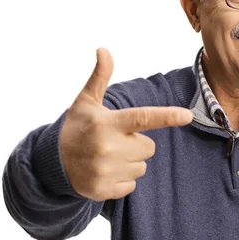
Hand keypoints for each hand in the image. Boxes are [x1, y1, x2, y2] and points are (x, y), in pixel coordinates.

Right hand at [60, 48, 193, 200]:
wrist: (50, 163)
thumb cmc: (76, 127)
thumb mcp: (86, 101)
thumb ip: (100, 77)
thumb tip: (104, 49)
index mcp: (107, 124)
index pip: (143, 118)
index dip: (167, 116)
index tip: (187, 116)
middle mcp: (108, 148)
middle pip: (149, 148)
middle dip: (138, 143)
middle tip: (115, 141)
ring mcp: (105, 171)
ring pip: (141, 167)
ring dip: (130, 162)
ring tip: (108, 156)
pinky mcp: (103, 190)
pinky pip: (131, 185)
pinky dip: (122, 179)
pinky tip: (104, 171)